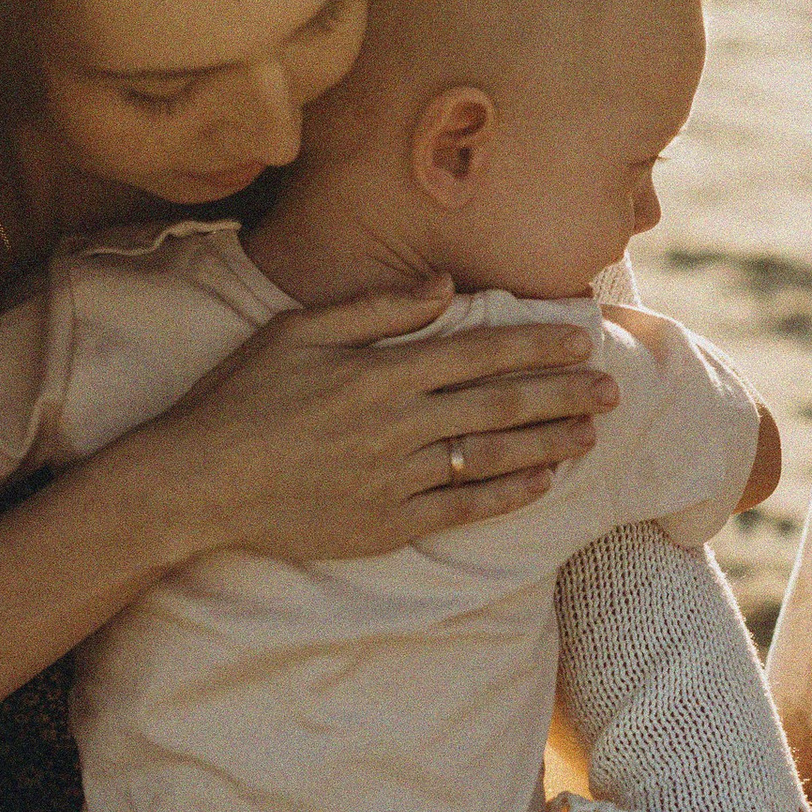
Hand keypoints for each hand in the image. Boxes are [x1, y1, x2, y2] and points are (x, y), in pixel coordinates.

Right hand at [156, 283, 617, 561]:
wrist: (199, 482)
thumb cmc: (242, 398)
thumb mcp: (299, 331)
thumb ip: (376, 308)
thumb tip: (444, 287)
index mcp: (382, 371)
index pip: (480, 352)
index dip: (537, 344)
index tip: (581, 337)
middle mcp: (399, 424)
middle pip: (500, 404)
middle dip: (562, 393)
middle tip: (612, 389)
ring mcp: (396, 478)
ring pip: (491, 457)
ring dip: (547, 443)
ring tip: (589, 434)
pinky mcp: (386, 524)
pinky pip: (462, 509)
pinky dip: (507, 495)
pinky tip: (542, 484)